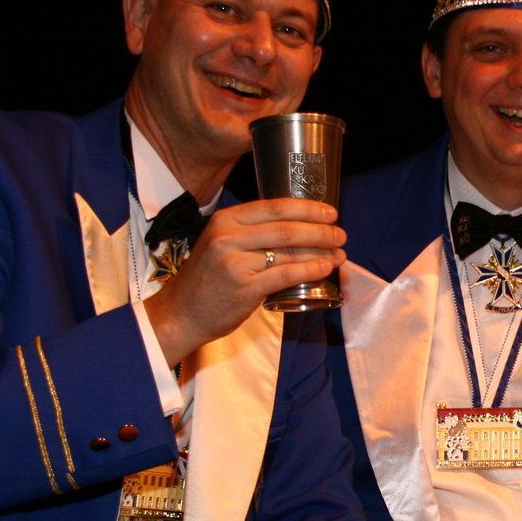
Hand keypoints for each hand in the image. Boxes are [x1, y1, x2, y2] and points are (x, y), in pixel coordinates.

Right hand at [144, 198, 344, 364]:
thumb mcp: (222, 244)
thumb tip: (299, 225)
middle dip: (320, 231)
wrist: (180, 313)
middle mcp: (229, 237)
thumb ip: (252, 233)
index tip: (330, 212)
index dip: (307, 208)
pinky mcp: (244, 288)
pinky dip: (310, 270)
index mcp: (225, 220)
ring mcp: (235, 262)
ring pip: (289, 251)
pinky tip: (324, 268)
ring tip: (339, 253)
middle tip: (341, 234)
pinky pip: (286, 275)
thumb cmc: (208, 280)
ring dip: (320, 251)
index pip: (275, 207)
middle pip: (286, 228)